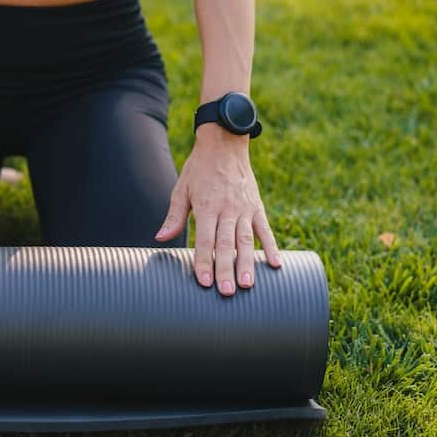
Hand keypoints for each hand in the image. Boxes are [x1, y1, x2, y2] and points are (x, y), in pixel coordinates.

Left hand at [154, 123, 280, 295]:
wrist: (224, 144)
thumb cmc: (199, 169)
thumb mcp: (182, 189)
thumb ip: (174, 216)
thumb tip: (161, 238)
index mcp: (206, 206)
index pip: (205, 239)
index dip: (204, 261)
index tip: (204, 281)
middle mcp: (227, 209)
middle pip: (226, 244)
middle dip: (225, 269)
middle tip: (226, 292)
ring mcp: (245, 208)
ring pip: (246, 240)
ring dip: (247, 264)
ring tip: (247, 285)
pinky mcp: (257, 206)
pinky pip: (265, 229)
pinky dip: (272, 247)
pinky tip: (276, 265)